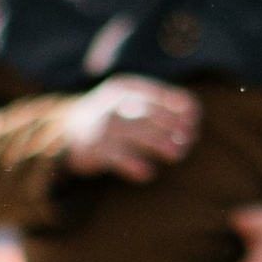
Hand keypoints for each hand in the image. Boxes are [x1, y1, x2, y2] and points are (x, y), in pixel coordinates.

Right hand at [60, 74, 198, 181]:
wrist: (65, 131)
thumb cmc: (111, 119)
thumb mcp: (129, 103)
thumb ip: (157, 109)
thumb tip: (193, 123)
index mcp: (126, 88)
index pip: (158, 93)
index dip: (180, 106)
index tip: (196, 119)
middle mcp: (113, 103)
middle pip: (149, 112)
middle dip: (173, 126)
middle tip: (190, 139)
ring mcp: (102, 126)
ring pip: (135, 132)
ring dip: (159, 143)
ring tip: (178, 154)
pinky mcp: (93, 149)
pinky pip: (115, 157)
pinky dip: (132, 165)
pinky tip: (148, 173)